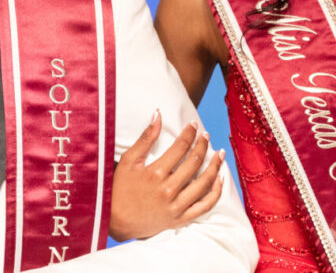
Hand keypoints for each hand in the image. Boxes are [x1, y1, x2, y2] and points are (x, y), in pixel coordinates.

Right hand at [109, 110, 225, 240]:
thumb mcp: (128, 160)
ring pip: (204, 184)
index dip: (189, 134)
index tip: (193, 125)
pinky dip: (215, 193)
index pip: (180, 147)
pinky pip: (204, 206)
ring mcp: (176, 206)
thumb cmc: (120, 188)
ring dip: (215, 166)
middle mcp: (169, 190)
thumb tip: (158, 114)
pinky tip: (220, 179)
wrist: (116, 220)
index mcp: (156, 173)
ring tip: (219, 154)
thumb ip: (145, 138)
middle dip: (202, 145)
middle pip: (194, 163)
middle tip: (205, 136)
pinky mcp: (180, 219)